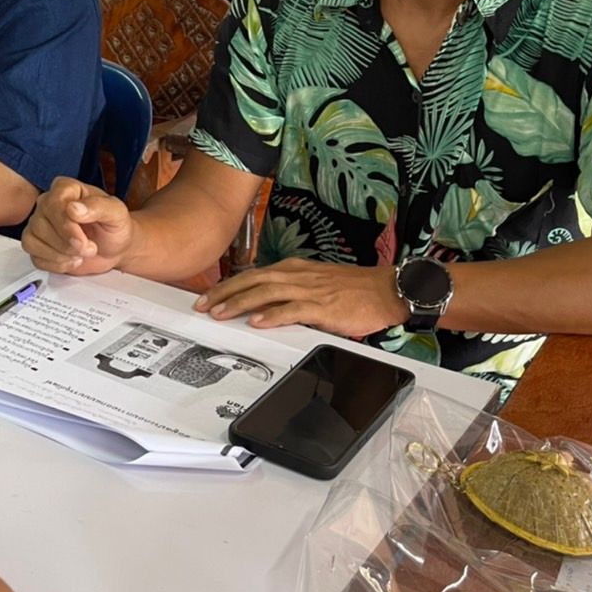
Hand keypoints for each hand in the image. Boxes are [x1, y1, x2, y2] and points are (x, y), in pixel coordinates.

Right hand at [22, 178, 133, 275]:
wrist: (114, 247)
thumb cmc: (114, 226)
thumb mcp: (116, 213)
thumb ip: (97, 207)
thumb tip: (74, 208)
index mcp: (66, 189)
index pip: (53, 203)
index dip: (65, 225)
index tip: (82, 239)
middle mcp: (48, 204)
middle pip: (40, 224)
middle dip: (66, 244)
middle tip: (89, 248)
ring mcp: (40, 225)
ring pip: (33, 242)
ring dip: (60, 255)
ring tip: (81, 254)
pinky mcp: (37, 245)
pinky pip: (34, 257)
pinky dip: (55, 264)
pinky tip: (71, 260)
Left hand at [194, 259, 409, 339]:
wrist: (387, 289)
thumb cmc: (355, 290)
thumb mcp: (316, 285)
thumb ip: (290, 293)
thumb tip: (264, 307)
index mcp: (295, 269)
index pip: (253, 275)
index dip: (228, 286)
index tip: (209, 296)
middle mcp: (298, 275)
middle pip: (253, 280)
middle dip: (225, 293)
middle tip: (203, 305)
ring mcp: (310, 290)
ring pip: (267, 292)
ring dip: (241, 303)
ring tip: (220, 313)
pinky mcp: (324, 306)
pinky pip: (293, 310)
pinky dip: (273, 315)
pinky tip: (258, 322)